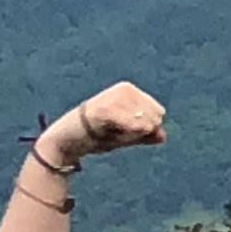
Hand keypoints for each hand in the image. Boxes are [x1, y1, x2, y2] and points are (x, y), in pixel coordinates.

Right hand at [44, 80, 165, 168]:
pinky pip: (132, 127)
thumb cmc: (96, 137)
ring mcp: (114, 97)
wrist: (68, 142)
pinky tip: (109, 135)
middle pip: (153, 118)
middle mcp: (124, 89)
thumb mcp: (126, 136)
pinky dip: (125, 137)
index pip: (158, 112)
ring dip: (129, 137)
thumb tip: (162, 135)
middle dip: (138, 133)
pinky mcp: (104, 109)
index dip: (146, 128)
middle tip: (114, 132)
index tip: (123, 129)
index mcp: (130, 90)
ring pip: (143, 124)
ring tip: (108, 133)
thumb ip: (145, 134)